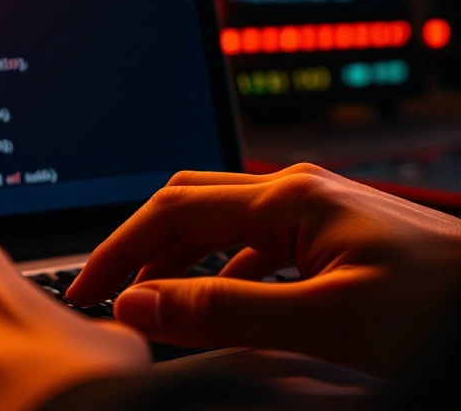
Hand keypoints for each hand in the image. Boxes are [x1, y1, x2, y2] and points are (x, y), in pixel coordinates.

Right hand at [66, 163, 460, 377]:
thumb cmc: (441, 308)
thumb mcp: (325, 319)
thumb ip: (225, 310)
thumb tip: (141, 302)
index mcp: (289, 198)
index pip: (172, 212)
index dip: (119, 251)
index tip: (87, 289)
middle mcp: (299, 193)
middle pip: (189, 204)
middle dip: (139, 245)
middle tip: (106, 291)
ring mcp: (318, 210)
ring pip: (221, 224)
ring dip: (177, 260)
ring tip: (153, 303)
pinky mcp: (335, 235)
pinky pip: (256, 245)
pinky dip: (219, 273)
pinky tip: (220, 303)